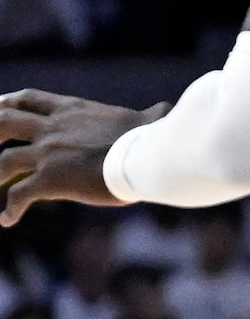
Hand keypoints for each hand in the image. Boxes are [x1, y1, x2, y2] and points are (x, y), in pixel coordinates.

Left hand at [0, 91, 161, 225]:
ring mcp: (48, 153)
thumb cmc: (153, 138)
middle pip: (4, 122)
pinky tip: (7, 220)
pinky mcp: (50, 180)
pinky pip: (18, 195)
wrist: (147, 156)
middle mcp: (53, 128)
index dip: (7, 102)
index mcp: (71, 109)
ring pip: (3, 161)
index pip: (29, 99)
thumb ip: (149, 114)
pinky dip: (10, 208)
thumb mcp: (146, 119)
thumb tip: (165, 110)